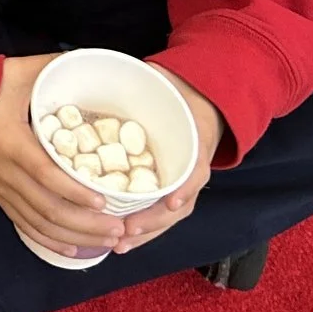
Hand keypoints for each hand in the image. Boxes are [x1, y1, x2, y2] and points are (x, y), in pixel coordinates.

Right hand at [0, 55, 124, 260]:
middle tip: (119, 228)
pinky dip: (50, 240)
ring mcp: (0, 188)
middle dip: (86, 223)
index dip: (74, 191)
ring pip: (39, 222)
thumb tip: (90, 59)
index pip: (45, 174)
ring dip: (75, 235)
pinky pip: (25, 225)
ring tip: (107, 240)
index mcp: (11, 142)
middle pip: (48, 208)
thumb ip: (52, 66)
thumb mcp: (17, 73)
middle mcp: (5, 172)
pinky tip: (74, 247)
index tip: (103, 200)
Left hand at [112, 69, 225, 252]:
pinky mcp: (158, 188)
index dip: (182, 188)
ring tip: (119, 243)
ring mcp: (175, 183)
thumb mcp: (175, 87)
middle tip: (127, 232)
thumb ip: (161, 81)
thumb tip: (147, 69)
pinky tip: (118, 237)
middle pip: (174, 207)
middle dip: (152, 222)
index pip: (192, 175)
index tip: (170, 202)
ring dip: (143, 232)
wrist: (194, 102)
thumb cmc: (180, 94)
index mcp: (193, 151)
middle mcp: (186, 173)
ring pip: (164, 216)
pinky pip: (153, 213)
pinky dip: (139, 227)